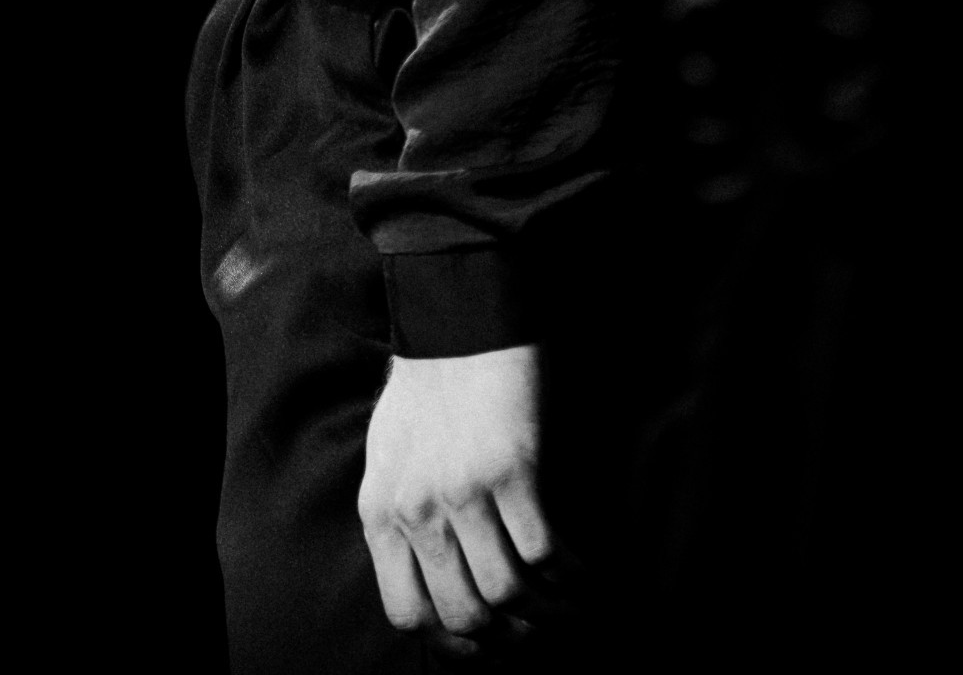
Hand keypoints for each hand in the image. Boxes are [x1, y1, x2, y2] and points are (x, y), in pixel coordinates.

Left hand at [358, 343, 550, 648]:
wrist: (459, 319)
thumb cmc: (427, 387)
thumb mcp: (389, 456)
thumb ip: (402, 517)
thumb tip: (432, 582)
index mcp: (380, 509)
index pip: (407, 614)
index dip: (451, 642)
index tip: (484, 643)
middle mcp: (416, 508)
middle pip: (464, 615)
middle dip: (505, 636)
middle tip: (534, 629)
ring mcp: (463, 490)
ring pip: (509, 593)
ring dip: (545, 609)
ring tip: (567, 604)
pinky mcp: (511, 469)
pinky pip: (545, 552)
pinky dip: (569, 573)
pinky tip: (581, 569)